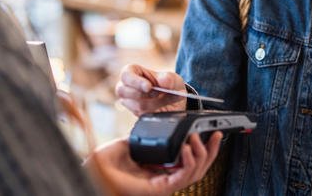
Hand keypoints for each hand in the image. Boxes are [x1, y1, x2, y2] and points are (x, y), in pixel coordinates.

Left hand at [85, 132, 222, 195]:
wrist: (95, 168)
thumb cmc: (110, 159)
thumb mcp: (136, 141)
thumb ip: (152, 135)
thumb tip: (166, 123)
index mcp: (163, 169)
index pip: (191, 162)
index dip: (205, 150)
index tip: (213, 134)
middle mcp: (166, 178)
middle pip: (199, 169)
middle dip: (211, 152)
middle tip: (216, 135)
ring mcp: (163, 186)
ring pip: (195, 174)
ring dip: (201, 155)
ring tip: (196, 138)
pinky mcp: (158, 189)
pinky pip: (181, 178)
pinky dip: (187, 162)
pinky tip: (186, 147)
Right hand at [116, 64, 186, 115]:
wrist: (175, 100)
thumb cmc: (169, 84)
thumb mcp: (173, 78)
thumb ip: (168, 78)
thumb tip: (163, 81)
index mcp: (133, 72)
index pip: (126, 75)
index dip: (135, 81)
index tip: (148, 87)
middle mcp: (128, 87)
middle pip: (123, 91)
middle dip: (142, 93)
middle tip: (157, 93)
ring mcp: (130, 102)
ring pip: (135, 105)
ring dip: (154, 102)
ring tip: (166, 98)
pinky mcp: (137, 113)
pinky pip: (142, 114)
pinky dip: (155, 110)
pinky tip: (164, 106)